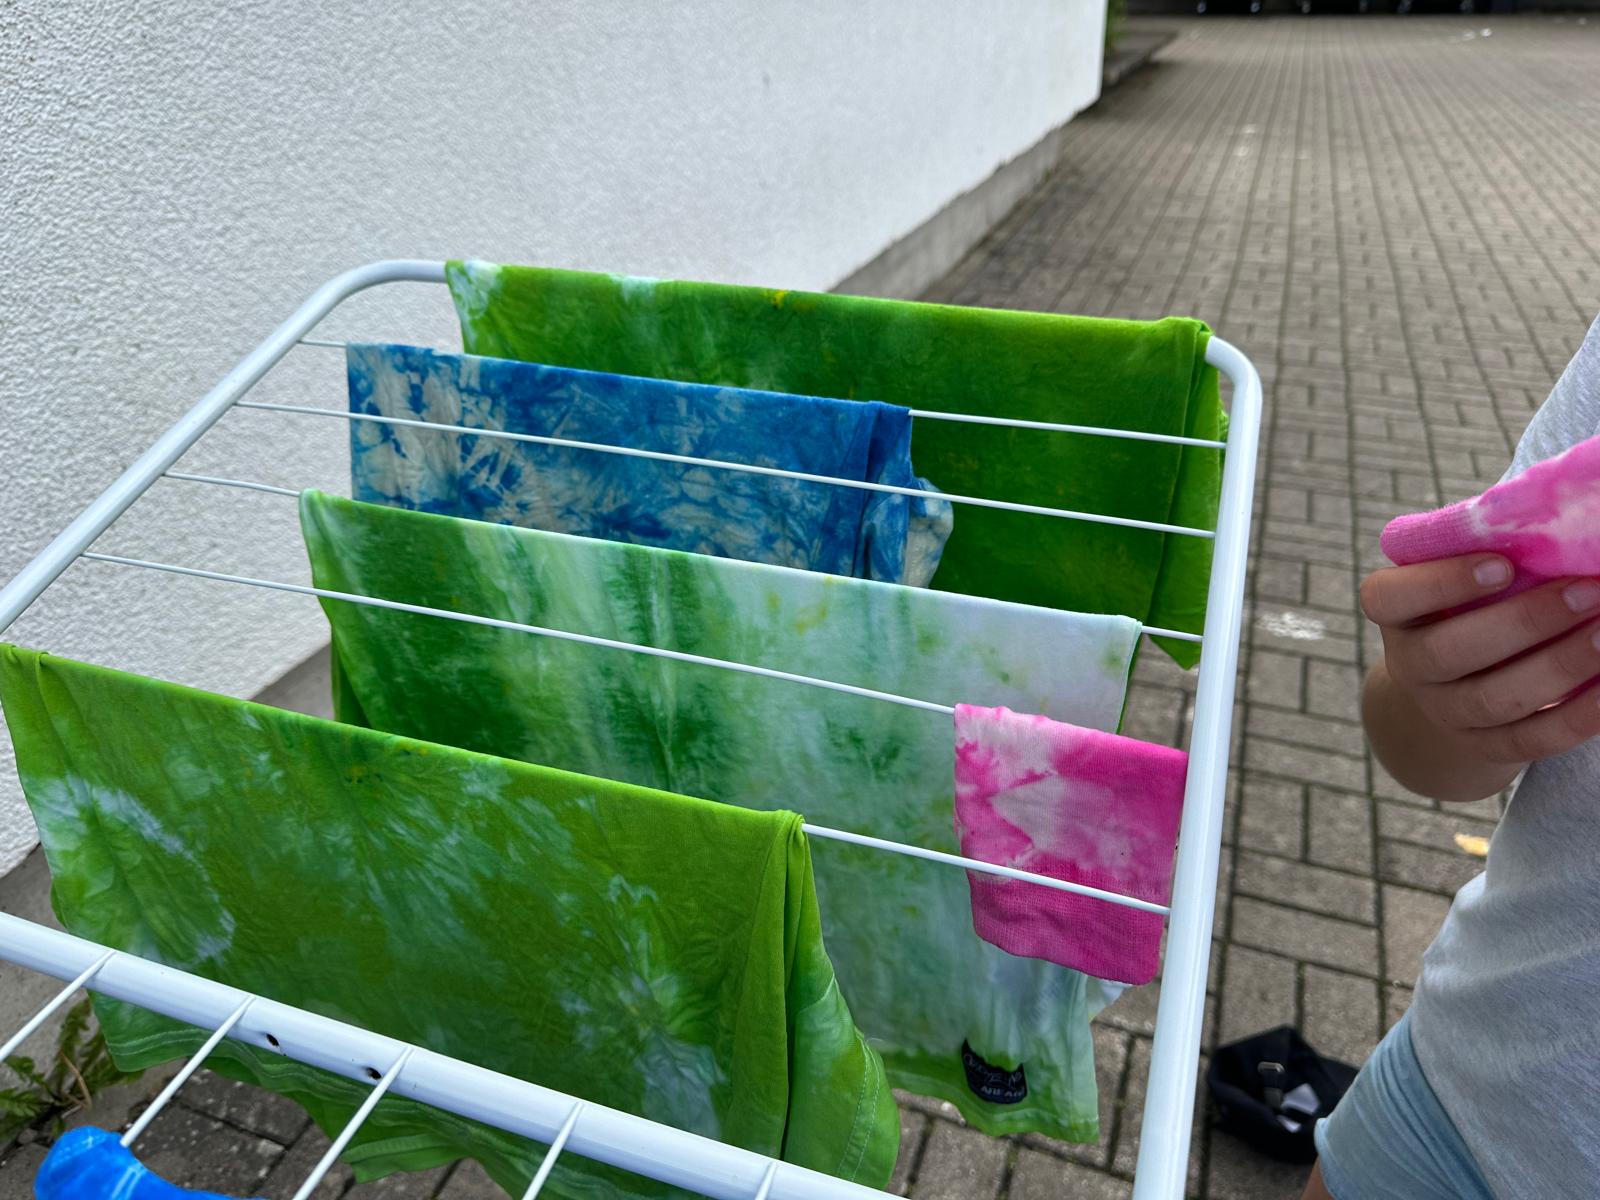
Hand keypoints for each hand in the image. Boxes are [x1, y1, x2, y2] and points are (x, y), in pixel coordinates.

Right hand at [1361, 553, 1599, 765]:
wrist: (1457, 685)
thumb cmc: (1473, 605)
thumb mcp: (1462, 577)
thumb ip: (1491, 555)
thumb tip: (1554, 532)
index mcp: (1395, 614)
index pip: (1390, 598)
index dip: (1442, 582)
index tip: (1504, 563)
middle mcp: (1408, 665)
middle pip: (1449, 652)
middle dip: (1525, 622)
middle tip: (1588, 592)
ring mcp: (1443, 711)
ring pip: (1494, 699)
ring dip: (1560, 666)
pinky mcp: (1484, 746)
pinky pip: (1531, 739)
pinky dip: (1578, 716)